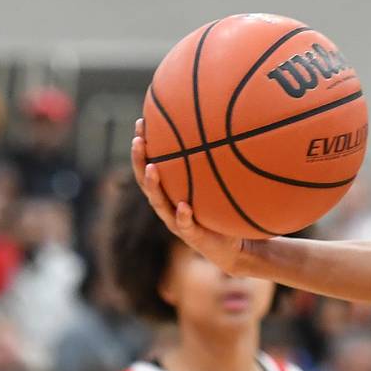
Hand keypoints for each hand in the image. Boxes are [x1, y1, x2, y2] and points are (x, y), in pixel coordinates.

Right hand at [132, 118, 248, 274]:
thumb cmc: (222, 211)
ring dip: (154, 185)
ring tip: (152, 168)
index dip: (143, 147)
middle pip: (146, 182)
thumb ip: (215, 164)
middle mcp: (169, 206)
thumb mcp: (217, 185)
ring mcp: (177, 222)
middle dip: (140, 160)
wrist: (233, 248)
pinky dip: (183, 216)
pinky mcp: (193, 237)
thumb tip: (230, 126)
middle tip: (138, 140)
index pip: (150, 166)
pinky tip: (184, 206)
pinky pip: (185, 226)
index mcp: (171, 193)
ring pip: (159, 204)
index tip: (141, 122)